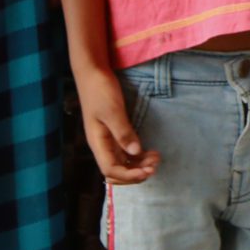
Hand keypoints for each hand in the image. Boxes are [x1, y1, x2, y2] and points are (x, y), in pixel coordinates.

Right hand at [76, 67, 159, 184]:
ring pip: (123, 163)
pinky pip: (126, 152)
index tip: (147, 171)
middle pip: (116, 172)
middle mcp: (102, 145)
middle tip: (154, 164)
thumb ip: (123, 132)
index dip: (129, 176)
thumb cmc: (100, 90)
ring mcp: (109, 140)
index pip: (110, 170)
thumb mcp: (113, 111)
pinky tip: (150, 152)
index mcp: (98, 143)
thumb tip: (135, 153)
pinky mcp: (115, 132)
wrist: (93, 73)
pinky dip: (138, 156)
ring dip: (139, 165)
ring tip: (156, 158)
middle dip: (135, 173)